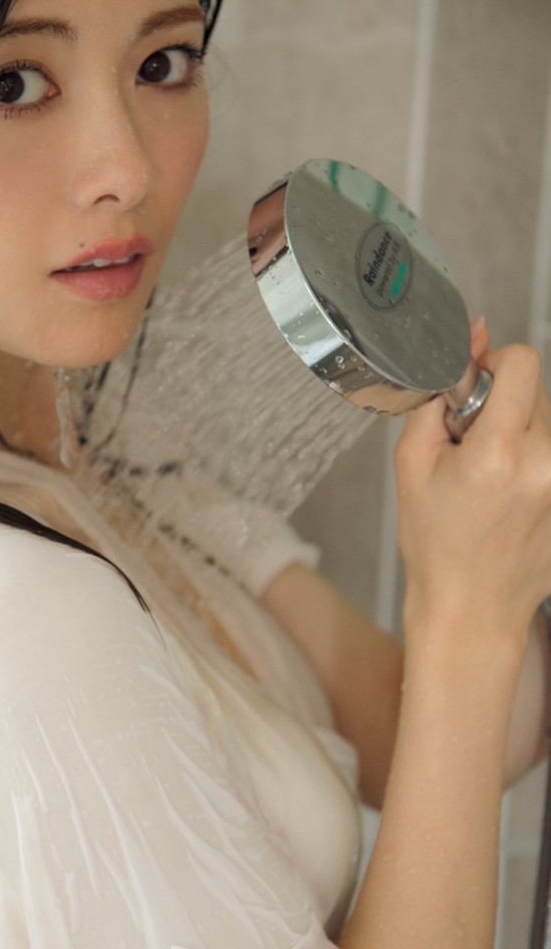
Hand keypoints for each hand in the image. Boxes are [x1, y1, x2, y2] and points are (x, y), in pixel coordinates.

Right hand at [394, 326, 550, 656]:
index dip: (492, 363)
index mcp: (500, 454)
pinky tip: (507, 494)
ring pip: (548, 420)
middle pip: (535, 390)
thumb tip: (470, 341)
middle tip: (469, 443)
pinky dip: (532, 458)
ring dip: (519, 430)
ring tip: (489, 474)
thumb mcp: (410, 464)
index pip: (522, 364)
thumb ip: (436, 398)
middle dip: (500, 402)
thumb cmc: (436, 544)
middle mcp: (546, 465)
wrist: (471, 608)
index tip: (472, 384)